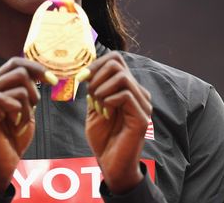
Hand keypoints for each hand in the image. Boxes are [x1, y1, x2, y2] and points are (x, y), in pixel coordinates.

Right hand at [0, 57, 56, 192]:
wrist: (4, 162)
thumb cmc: (15, 134)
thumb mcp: (26, 105)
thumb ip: (27, 86)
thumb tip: (41, 70)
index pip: (15, 62)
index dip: (35, 67)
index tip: (52, 80)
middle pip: (19, 72)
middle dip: (34, 91)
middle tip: (32, 108)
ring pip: (19, 88)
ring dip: (28, 107)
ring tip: (21, 121)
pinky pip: (6, 100)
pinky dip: (19, 114)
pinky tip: (16, 125)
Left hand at [79, 51, 152, 193]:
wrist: (110, 165)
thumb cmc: (103, 138)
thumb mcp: (94, 108)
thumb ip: (94, 89)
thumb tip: (86, 71)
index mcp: (128, 89)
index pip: (116, 59)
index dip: (96, 64)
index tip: (80, 78)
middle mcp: (139, 93)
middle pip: (117, 64)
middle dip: (96, 77)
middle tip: (90, 96)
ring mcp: (143, 104)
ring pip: (122, 77)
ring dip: (101, 90)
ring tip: (97, 106)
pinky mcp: (142, 117)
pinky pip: (125, 95)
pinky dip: (108, 101)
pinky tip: (104, 114)